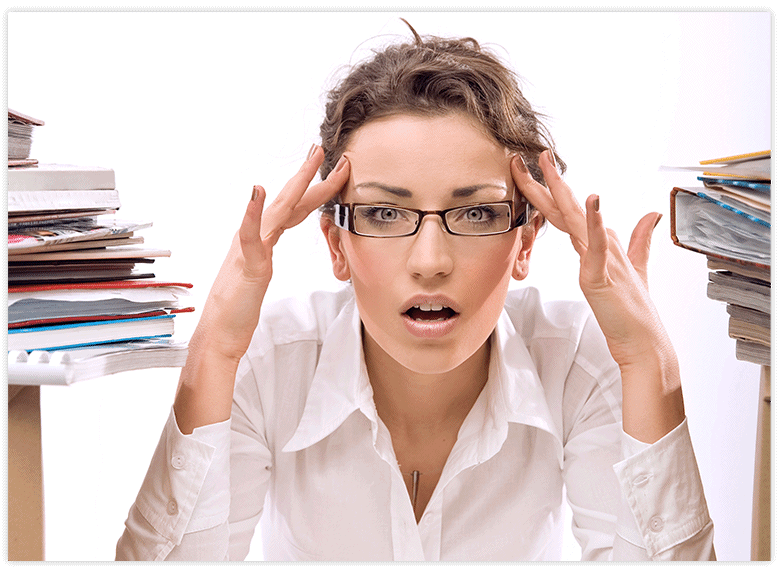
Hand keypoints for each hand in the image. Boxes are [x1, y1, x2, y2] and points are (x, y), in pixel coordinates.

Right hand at [174, 146, 348, 433]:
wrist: (218, 333)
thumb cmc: (236, 309)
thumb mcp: (256, 275)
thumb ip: (261, 255)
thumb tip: (267, 244)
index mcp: (261, 241)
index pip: (293, 209)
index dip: (313, 189)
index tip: (331, 170)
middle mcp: (255, 238)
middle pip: (288, 201)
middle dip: (310, 175)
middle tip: (324, 150)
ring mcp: (250, 249)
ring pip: (276, 210)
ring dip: (294, 183)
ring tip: (310, 160)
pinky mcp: (246, 265)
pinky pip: (249, 235)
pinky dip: (253, 212)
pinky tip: (259, 192)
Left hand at [511, 150, 683, 441]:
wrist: (642, 342)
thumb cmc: (632, 311)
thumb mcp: (634, 270)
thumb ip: (639, 241)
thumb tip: (650, 215)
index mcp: (598, 246)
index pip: (568, 213)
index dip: (552, 191)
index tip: (536, 168)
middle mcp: (599, 247)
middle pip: (568, 210)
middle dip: (548, 181)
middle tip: (533, 154)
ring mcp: (601, 260)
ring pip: (577, 220)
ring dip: (563, 193)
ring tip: (550, 167)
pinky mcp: (602, 277)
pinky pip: (597, 246)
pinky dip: (594, 223)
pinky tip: (592, 201)